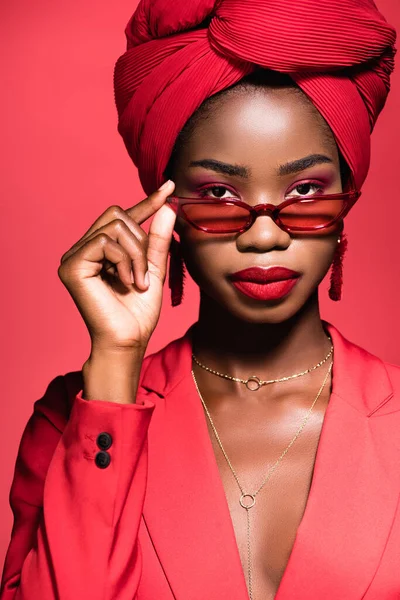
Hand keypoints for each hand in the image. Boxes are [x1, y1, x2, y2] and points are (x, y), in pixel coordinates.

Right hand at [58, 180, 176, 352]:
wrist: (128, 341)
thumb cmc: (138, 312)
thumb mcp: (154, 270)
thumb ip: (158, 240)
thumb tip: (168, 205)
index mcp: (101, 250)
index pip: (123, 217)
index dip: (147, 202)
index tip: (170, 187)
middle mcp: (84, 249)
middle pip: (118, 215)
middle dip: (141, 243)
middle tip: (145, 276)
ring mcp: (74, 256)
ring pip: (114, 227)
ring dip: (136, 255)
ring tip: (138, 283)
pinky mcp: (71, 266)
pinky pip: (104, 242)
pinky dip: (124, 261)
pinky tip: (127, 282)